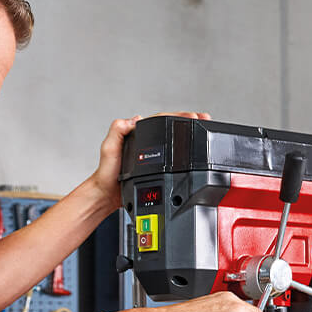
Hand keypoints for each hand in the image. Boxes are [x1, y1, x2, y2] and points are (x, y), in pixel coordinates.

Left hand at [88, 111, 211, 210]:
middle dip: (189, 121)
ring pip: (173, 139)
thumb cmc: (107, 173)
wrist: (107, 195)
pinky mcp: (154, 166)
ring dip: (188, 133)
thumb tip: (132, 120)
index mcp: (136, 132)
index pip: (160, 118)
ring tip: (204, 130)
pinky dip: (184, 151)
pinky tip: (192, 151)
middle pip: (171, 126)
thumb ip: (117, 131)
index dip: (177, 116)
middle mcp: (145, 141)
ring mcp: (151, 154)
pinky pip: (172, 156)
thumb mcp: (109, 148)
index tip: (192, 116)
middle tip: (204, 121)